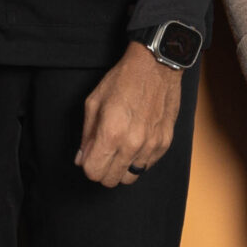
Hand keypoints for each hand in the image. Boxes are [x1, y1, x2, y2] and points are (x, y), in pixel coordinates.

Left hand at [76, 45, 183, 186]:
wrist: (156, 66)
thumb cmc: (123, 80)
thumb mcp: (94, 102)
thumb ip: (87, 135)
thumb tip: (82, 159)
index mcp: (111, 133)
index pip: (93, 172)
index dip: (88, 165)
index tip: (90, 156)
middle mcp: (132, 144)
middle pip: (111, 180)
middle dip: (102, 170)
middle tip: (103, 154)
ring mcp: (151, 145)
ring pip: (130, 178)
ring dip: (121, 168)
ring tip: (120, 149)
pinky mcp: (164, 143)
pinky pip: (147, 166)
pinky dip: (138, 160)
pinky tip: (135, 143)